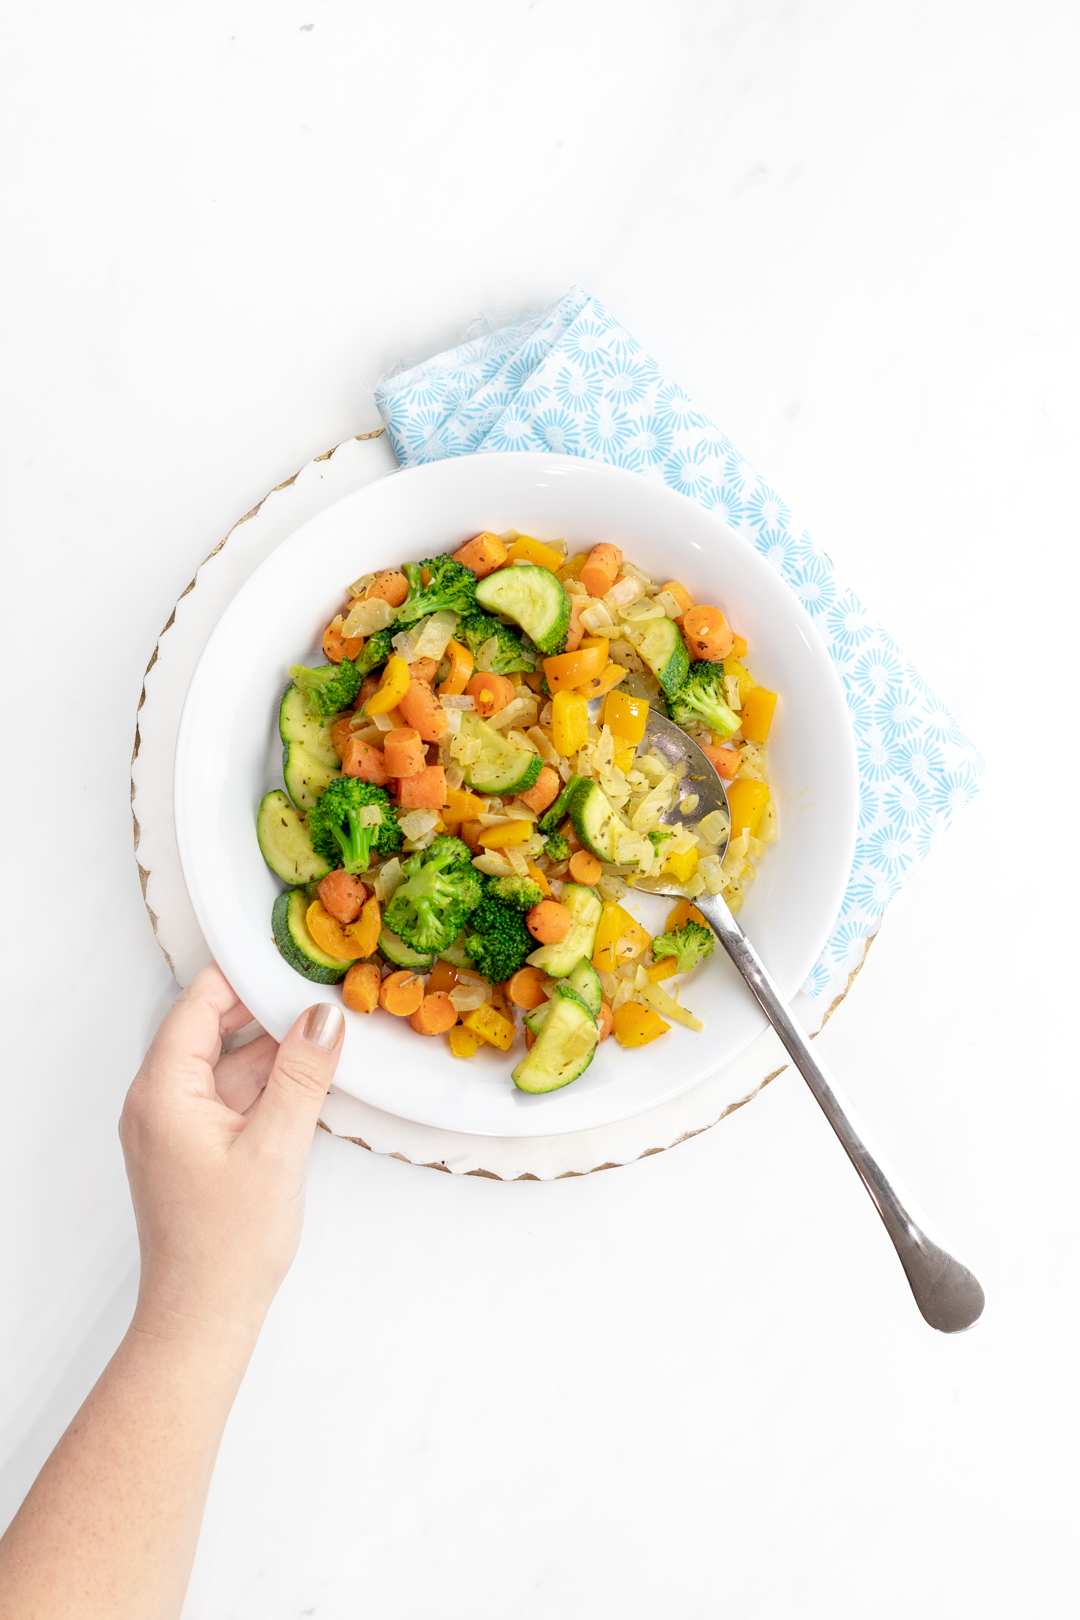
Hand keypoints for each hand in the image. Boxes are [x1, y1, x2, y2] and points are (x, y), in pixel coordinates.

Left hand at [120, 965, 343, 1344]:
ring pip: (225, 1063)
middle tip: (318, 995)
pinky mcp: (193, 1147)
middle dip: (264, 1010)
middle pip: (210, 1029)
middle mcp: (158, 1101)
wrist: (204, 1317)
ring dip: (271, 1051)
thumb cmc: (225, 1246)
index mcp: (162, 1091)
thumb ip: (301, 1074)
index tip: (290, 962)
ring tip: (325, 1037)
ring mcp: (174, 1125)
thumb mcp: (277, 1147)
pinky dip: (266, 1085)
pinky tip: (307, 1082)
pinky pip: (229, 1096)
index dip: (244, 977)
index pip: (198, 1003)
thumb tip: (321, 1019)